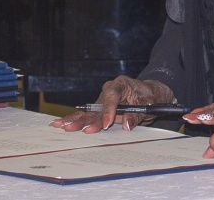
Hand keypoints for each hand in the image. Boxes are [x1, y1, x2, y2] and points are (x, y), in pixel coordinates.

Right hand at [48, 77, 175, 132]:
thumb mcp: (150, 104)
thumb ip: (137, 114)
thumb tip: (126, 125)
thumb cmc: (151, 96)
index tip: (106, 124)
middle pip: (96, 106)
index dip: (108, 110)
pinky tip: (62, 124)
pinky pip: (89, 116)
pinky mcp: (101, 110)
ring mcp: (104, 101)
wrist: (151, 94)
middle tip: (74, 128)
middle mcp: (109, 91)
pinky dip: (77, 121)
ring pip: (89, 112)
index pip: (112, 96)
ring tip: (61, 126)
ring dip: (76, 121)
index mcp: (122, 84)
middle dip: (86, 119)